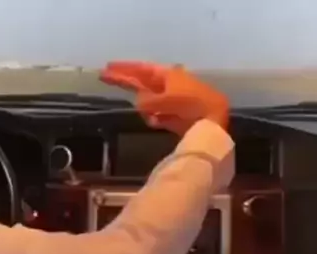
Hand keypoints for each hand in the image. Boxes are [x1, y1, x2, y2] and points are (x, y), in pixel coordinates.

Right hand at [100, 61, 228, 135]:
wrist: (212, 119)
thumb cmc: (190, 103)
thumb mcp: (164, 100)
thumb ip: (146, 101)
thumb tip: (139, 103)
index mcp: (166, 75)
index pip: (140, 70)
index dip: (123, 70)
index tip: (107, 68)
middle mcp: (166, 85)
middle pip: (140, 82)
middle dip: (124, 80)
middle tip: (104, 76)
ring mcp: (170, 101)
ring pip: (148, 104)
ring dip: (148, 110)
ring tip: (159, 117)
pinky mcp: (173, 116)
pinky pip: (156, 117)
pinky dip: (156, 119)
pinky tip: (161, 123)